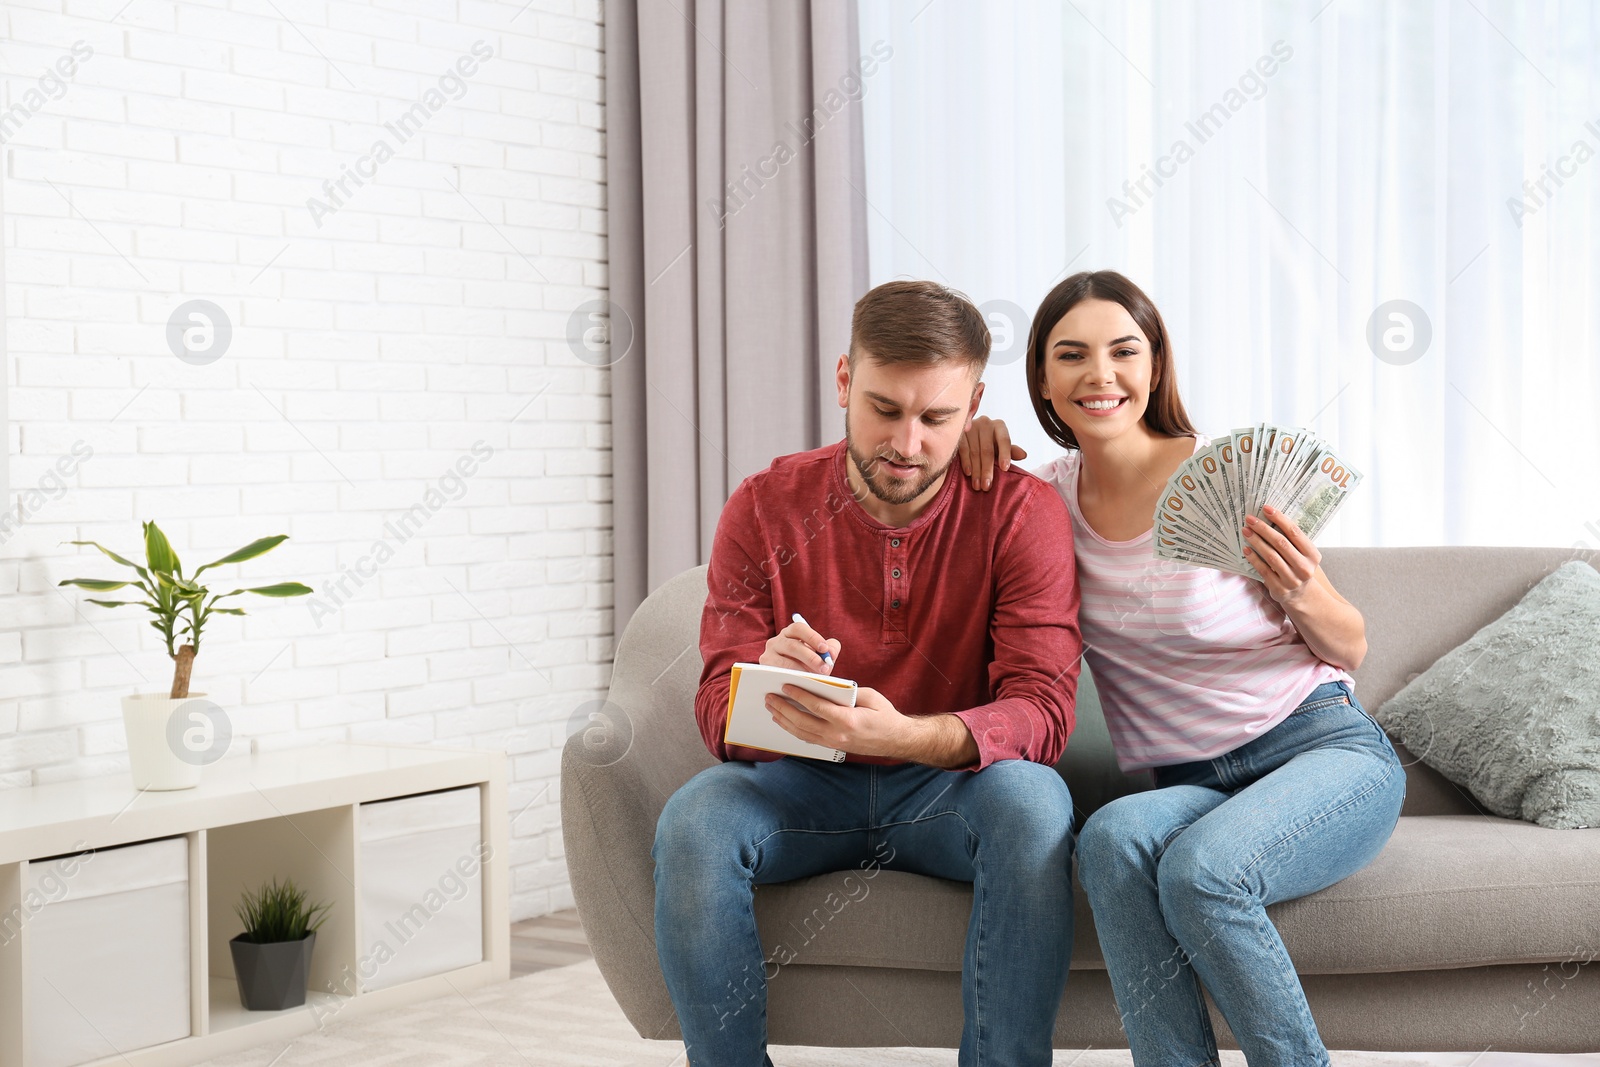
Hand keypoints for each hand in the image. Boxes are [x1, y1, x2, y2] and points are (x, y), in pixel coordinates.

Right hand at [758, 619, 841, 674]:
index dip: (812, 637)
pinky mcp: (765, 669)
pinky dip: (792, 679)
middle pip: (793, 646)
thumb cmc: (809, 665)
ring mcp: (769, 654)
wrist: (793, 681)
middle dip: (811, 658)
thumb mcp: (820, 655)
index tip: (825, 649)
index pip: (799, 628)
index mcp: (790, 632)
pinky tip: (802, 684)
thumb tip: (831, 652)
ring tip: (816, 678)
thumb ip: (830, 649)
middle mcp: (777, 641)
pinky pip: (778, 674)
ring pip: (785, 662)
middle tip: (825, 668)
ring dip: (802, 671)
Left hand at [765, 685, 905, 757]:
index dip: (798, 696)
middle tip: (770, 698)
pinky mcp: (833, 747)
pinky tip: (785, 722)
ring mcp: (834, 743)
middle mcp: (837, 734)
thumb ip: (848, 692)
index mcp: (847, 720)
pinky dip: (794, 730)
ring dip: (784, 720)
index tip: (785, 686)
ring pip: (802, 733)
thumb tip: (827, 687)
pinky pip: (808, 739)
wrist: (895, 739)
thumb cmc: (885, 715)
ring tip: (772, 709)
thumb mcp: (871, 697)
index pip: (816, 707)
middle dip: (783, 709)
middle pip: (802, 722)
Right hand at [957, 416, 1026, 491]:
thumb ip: (1011, 451)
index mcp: (999, 426)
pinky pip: (963, 449)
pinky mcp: (959, 433)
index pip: (1004, 440)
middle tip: (987, 486)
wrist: (970, 435)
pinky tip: (968, 473)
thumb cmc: (989, 443)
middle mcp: (986, 423)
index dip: (1005, 454)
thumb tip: (1023, 455)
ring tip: (978, 485)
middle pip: (987, 450)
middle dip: (987, 470)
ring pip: (975, 452)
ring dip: (976, 471)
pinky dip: (966, 462)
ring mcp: (971, 427)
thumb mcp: (1001, 447)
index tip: (1005, 469)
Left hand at [1242, 505, 1321, 605]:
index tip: (1266, 508)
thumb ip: (1292, 541)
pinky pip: (1264, 570)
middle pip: (1281, 543)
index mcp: (1312, 555)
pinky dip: (1254, 559)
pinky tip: (1246, 549)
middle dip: (1264, 529)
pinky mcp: (1279, 589)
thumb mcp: (1303, 555)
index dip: (1280, 519)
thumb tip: (1269, 517)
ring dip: (1256, 541)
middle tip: (1250, 519)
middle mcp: (1304, 567)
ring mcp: (1292, 579)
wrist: (1302, 595)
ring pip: (1271, 556)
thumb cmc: (1299, 567)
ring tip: (1245, 531)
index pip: (1295, 533)